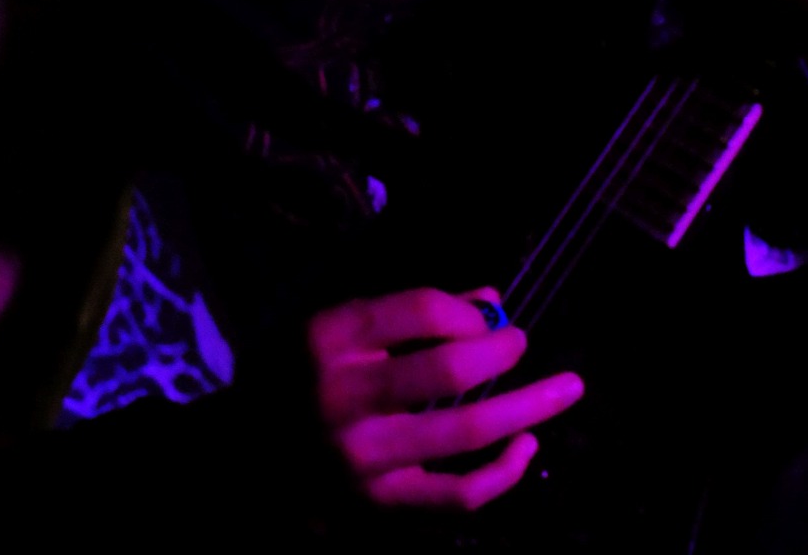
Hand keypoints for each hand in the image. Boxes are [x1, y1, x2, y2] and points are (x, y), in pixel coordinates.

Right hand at [309, 287, 583, 512]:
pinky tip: (527, 448)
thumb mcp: (336, 327)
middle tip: (522, 342)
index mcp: (329, 338)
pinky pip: (455, 496)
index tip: (487, 315)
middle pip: (448, 369)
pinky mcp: (378, 505)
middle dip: (501, 350)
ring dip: (528, 407)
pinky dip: (502, 474)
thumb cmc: (297, 376)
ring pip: (465, 434)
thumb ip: (410, 312)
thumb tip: (492, 301)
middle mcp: (344, 397)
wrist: (239, 458)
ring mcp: (363, 458)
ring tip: (568, 388)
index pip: (419, 310)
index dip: (467, 310)